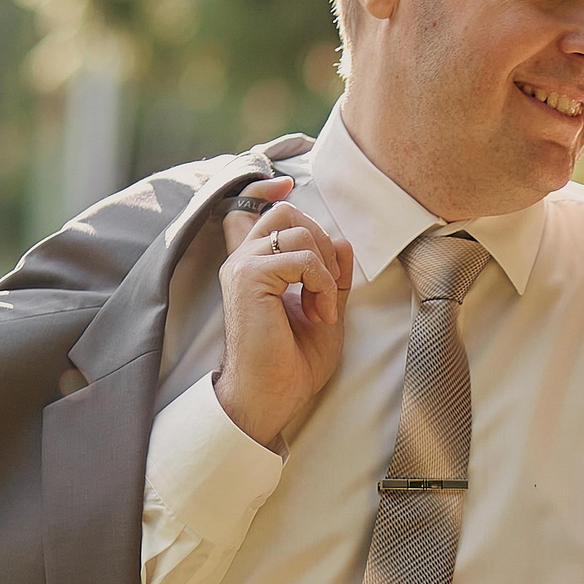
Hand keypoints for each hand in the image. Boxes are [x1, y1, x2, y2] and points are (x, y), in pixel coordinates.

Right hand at [210, 182, 356, 450]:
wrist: (270, 397)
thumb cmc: (290, 364)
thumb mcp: (322, 309)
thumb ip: (330, 275)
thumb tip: (341, 241)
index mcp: (253, 267)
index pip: (246, 210)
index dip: (265, 191)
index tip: (285, 186)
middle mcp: (242, 261)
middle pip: (287, 213)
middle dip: (322, 242)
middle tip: (327, 287)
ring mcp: (242, 267)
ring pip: (299, 230)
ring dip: (326, 269)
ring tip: (323, 307)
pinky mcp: (249, 278)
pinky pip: (302, 257)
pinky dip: (322, 283)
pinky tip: (319, 313)